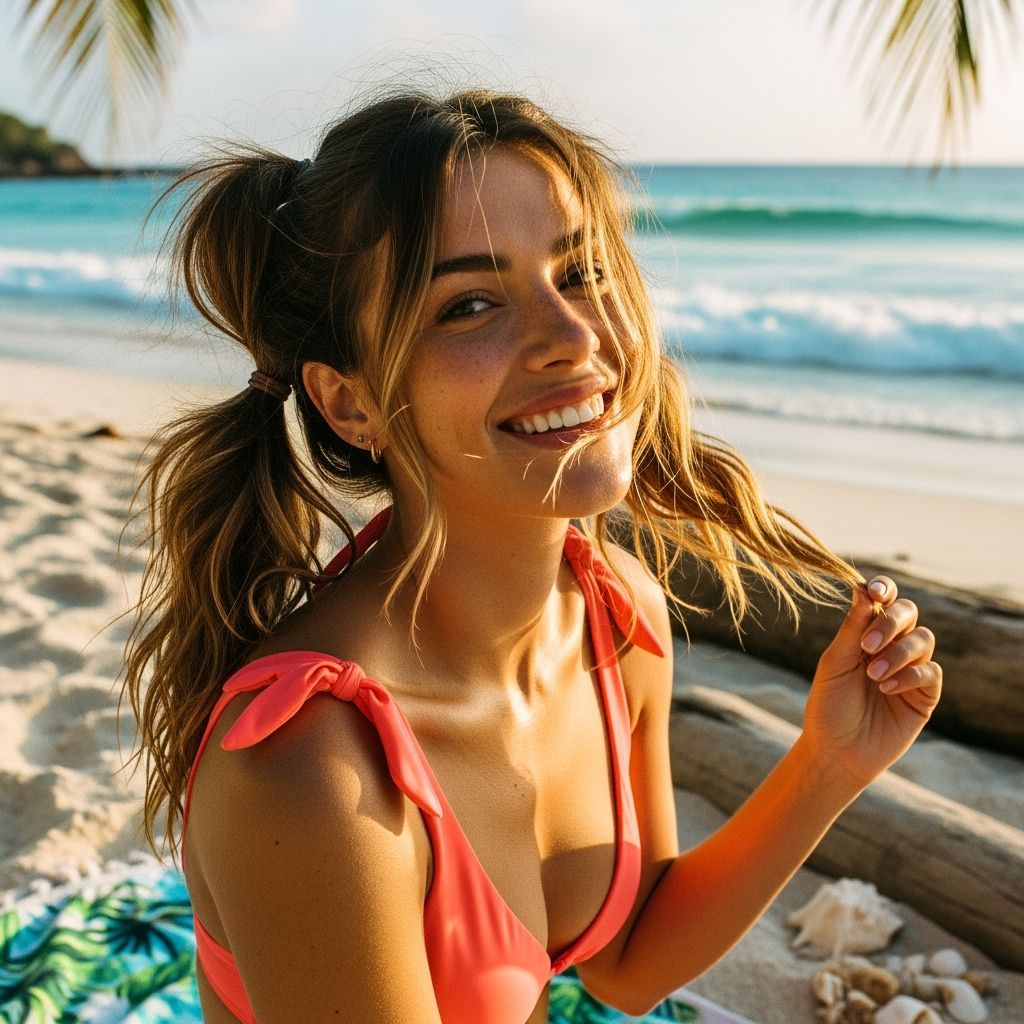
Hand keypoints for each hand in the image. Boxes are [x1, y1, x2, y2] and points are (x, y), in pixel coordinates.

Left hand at [800, 576, 941, 788]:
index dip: (884, 589)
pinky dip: (910, 675)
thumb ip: (852, 628)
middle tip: (867, 646)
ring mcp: (911, 669)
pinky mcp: (925, 695)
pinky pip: (931, 672)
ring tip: (873, 675)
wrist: (837, 751)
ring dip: (898, 652)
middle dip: (891, 622)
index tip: (875, 591)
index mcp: (865, 633)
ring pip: (923, 639)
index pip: (883, 601)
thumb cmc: (829, 706)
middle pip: (908, 613)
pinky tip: (887, 688)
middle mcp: (891, 646)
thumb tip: (861, 588)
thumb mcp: (836, 663)